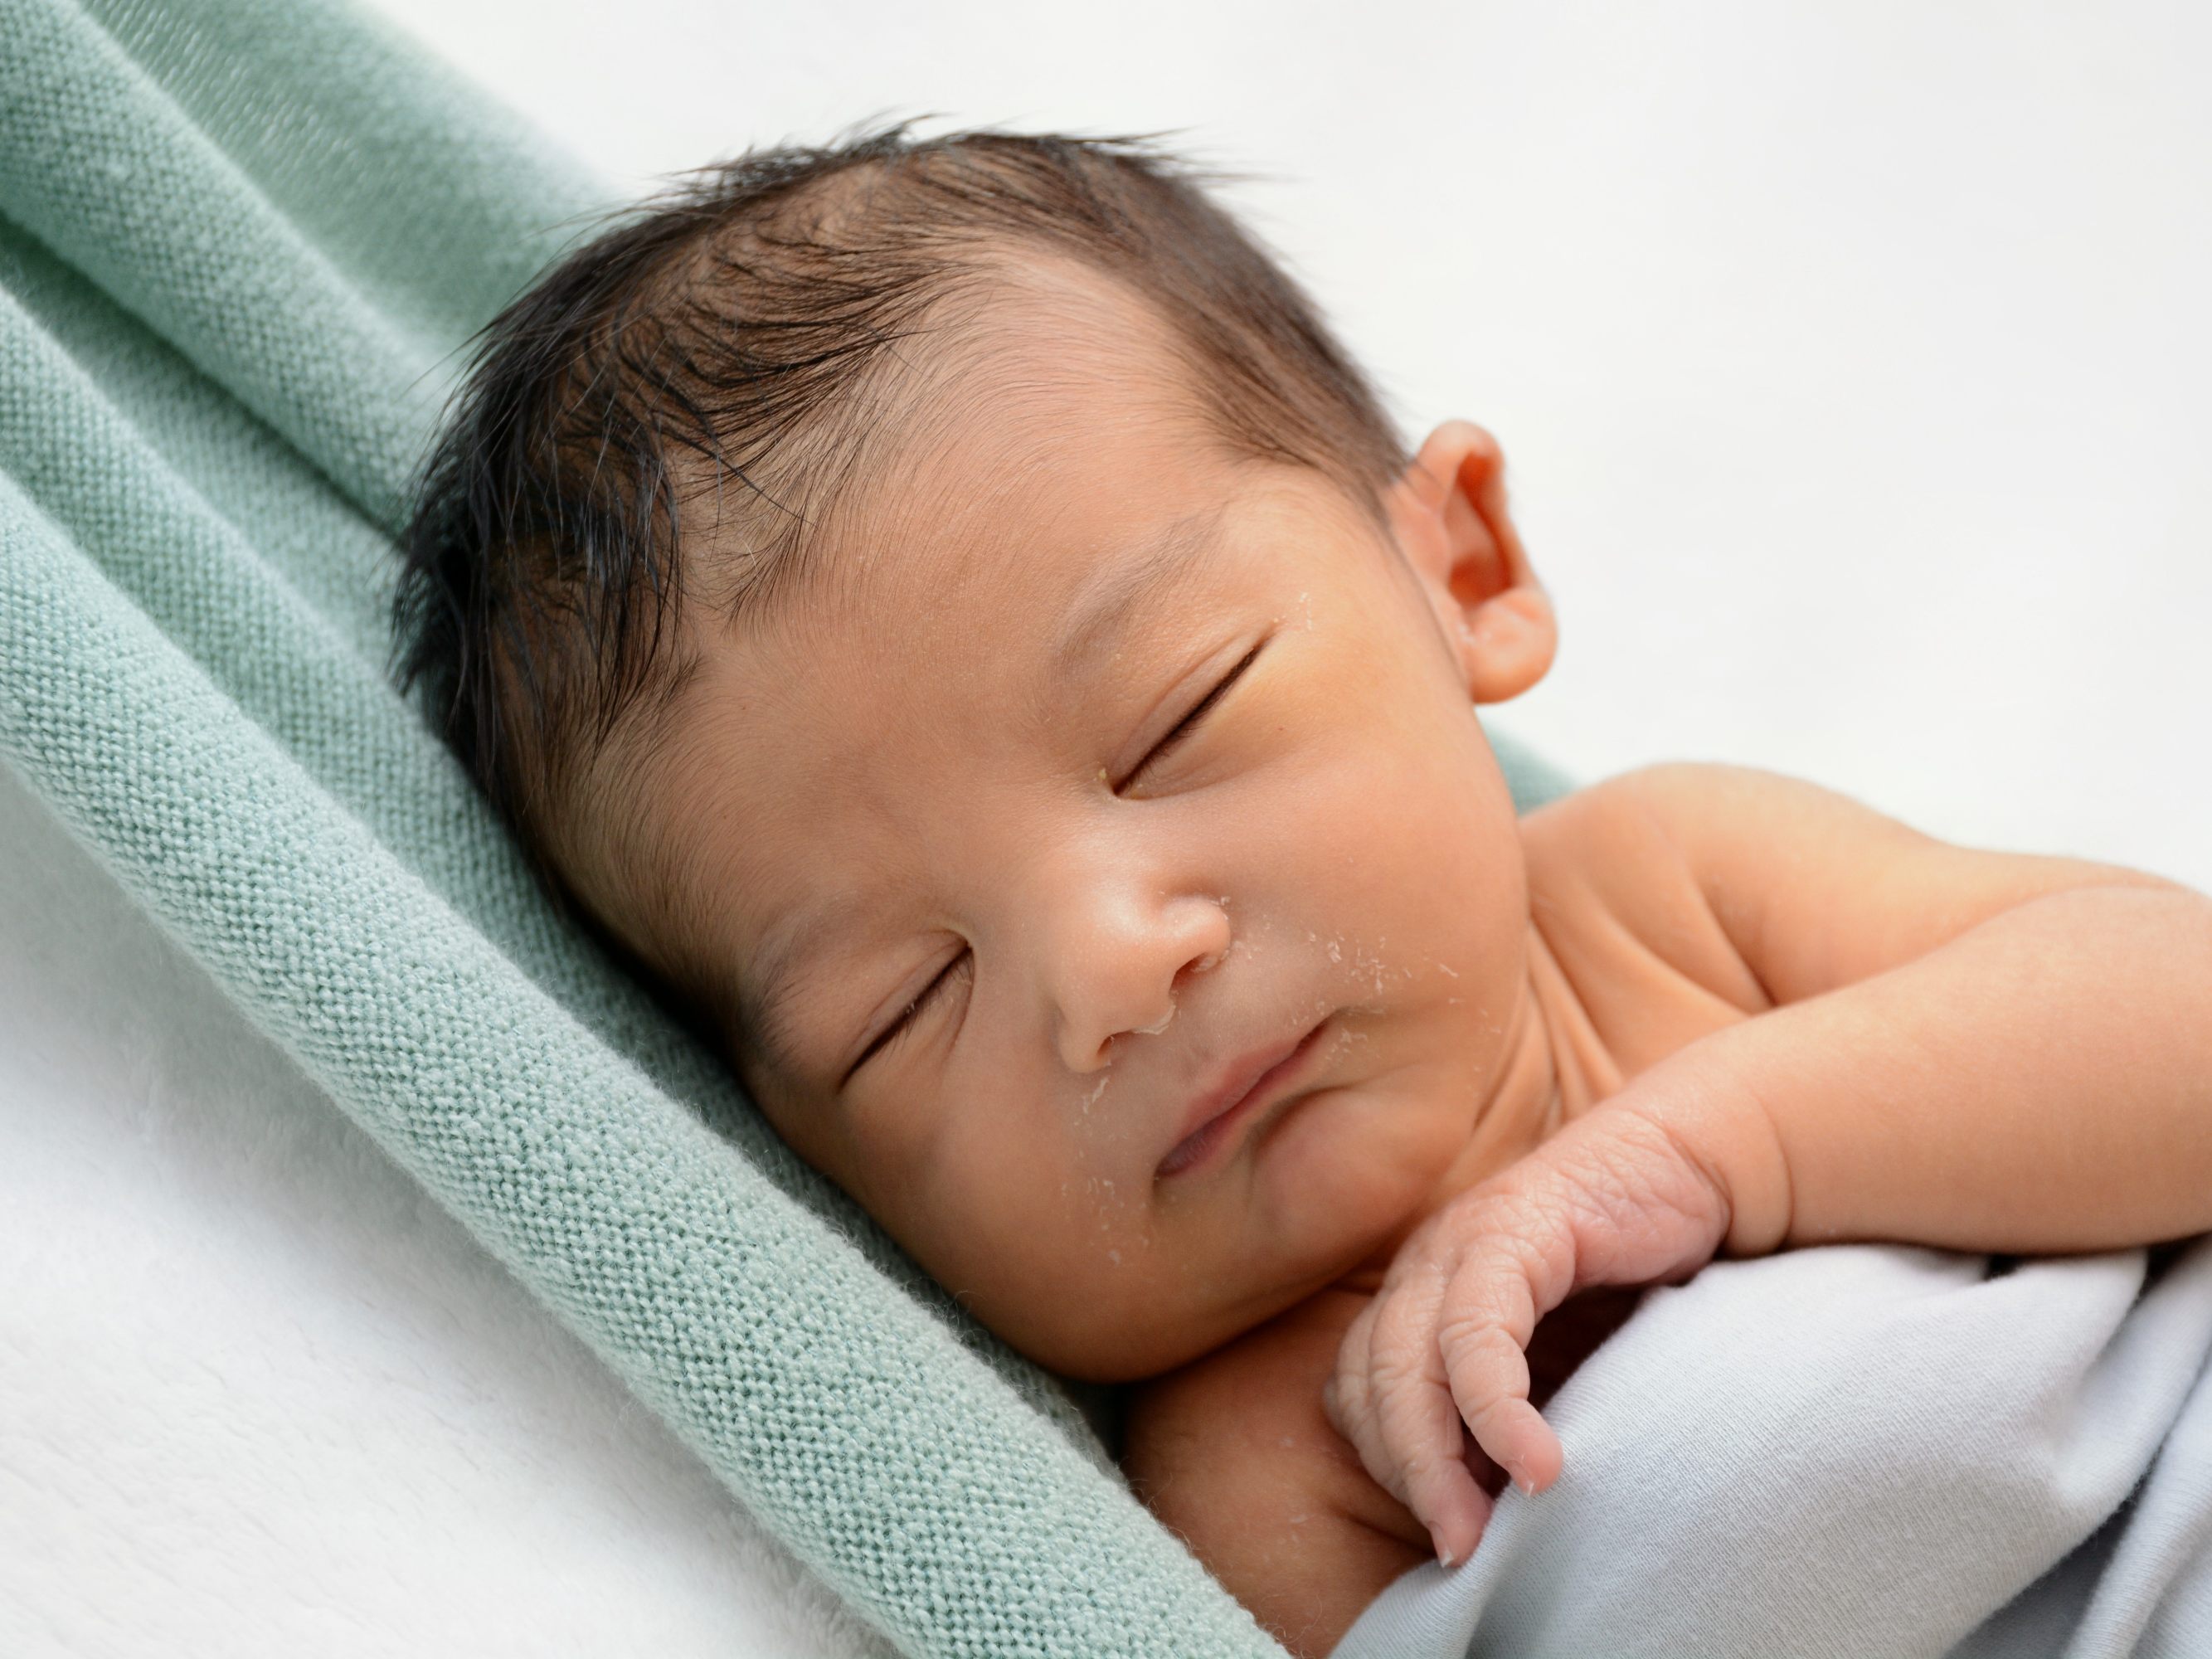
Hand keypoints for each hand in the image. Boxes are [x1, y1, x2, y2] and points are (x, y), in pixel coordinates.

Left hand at [1323, 1099, 1740, 1567]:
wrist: (1692, 1167)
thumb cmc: (1632, 1275)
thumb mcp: (1560, 1360)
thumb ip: (1512, 1415)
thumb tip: (1493, 1515)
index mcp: (1418, 1299)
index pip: (1358, 1394)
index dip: (1390, 1470)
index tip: (1447, 1539)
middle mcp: (1423, 1268)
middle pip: (1369, 1384)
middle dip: (1407, 1479)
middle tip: (1458, 1552)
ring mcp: (1459, 1243)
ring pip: (1406, 1361)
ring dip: (1438, 1459)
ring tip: (1485, 1530)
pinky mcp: (1511, 1228)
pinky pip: (1478, 1331)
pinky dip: (1497, 1409)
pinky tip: (1537, 1465)